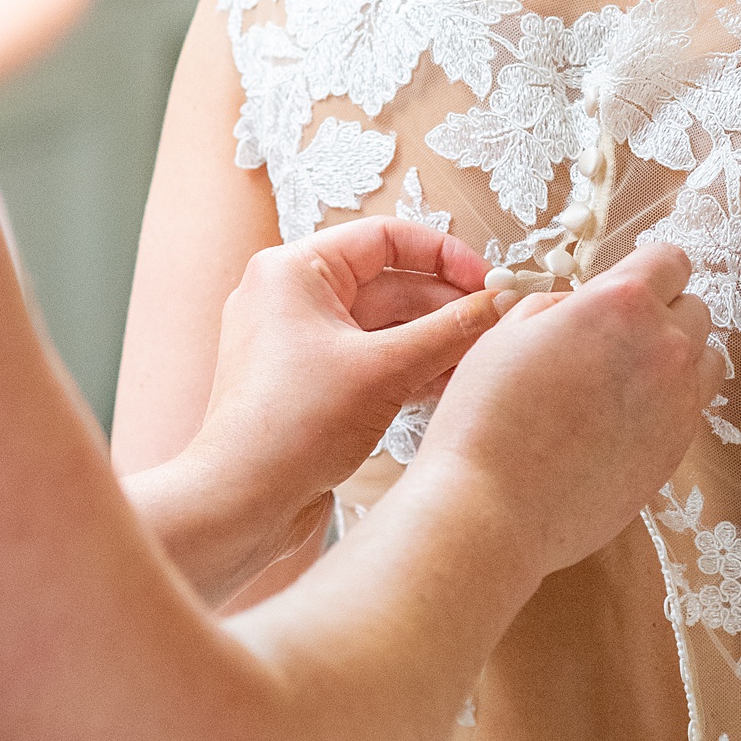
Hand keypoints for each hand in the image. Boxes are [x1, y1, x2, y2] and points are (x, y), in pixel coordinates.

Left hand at [133, 219, 498, 597]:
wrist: (241, 503)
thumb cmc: (290, 427)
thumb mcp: (385, 371)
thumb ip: (449, 332)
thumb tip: (498, 304)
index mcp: (294, 271)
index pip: (385, 238)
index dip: (443, 255)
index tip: (487, 282)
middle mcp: (292, 297)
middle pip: (389, 284)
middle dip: (445, 307)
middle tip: (496, 325)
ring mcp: (299, 342)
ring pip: (384, 327)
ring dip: (434, 342)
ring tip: (484, 359)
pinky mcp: (310, 383)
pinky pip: (371, 360)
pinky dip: (410, 369)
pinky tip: (454, 385)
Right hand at [415, 242, 716, 572]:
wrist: (494, 508)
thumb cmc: (487, 417)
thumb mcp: (508, 332)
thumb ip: (558, 306)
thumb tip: (581, 309)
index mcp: (623, 304)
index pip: (670, 261)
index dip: (647, 268)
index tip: (627, 285)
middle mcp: (666, 348)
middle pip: (694, 310)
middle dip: (661, 314)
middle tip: (614, 337)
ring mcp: (679, 404)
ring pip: (705, 361)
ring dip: (676, 359)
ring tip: (626, 379)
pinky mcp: (678, 451)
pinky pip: (691, 409)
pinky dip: (669, 404)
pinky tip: (622, 420)